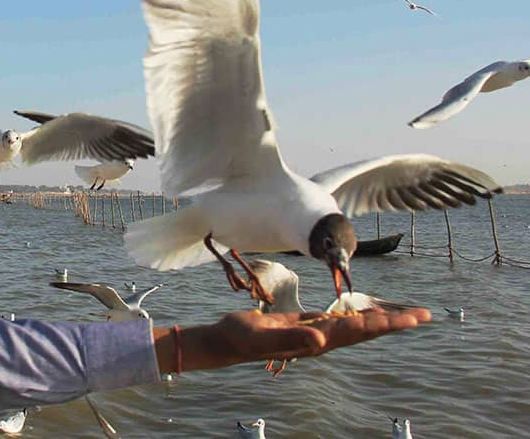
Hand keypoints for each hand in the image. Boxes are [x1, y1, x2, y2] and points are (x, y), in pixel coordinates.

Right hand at [154, 307, 430, 372]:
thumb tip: (323, 338)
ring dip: (381, 319)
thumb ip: (293, 338)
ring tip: (406, 315)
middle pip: (366, 330)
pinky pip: (339, 319)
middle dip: (395, 322)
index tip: (407, 319)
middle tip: (425, 316)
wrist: (228, 340)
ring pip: (356, 324)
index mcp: (317, 341)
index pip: (357, 331)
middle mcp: (322, 339)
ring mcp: (316, 332)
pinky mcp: (306, 325)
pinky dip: (356, 314)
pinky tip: (365, 312)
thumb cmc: (243, 338)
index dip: (382, 324)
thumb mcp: (266, 337)